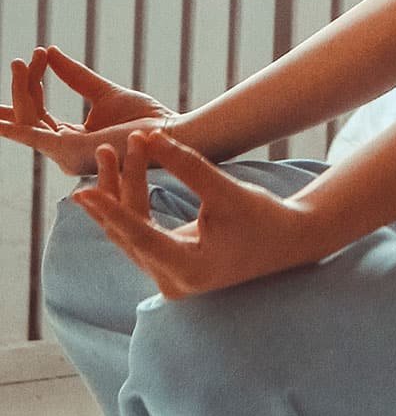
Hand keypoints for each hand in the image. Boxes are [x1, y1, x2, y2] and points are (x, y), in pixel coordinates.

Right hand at [0, 45, 173, 176]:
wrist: (169, 131)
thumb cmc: (145, 117)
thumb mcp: (103, 92)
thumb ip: (75, 76)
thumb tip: (51, 51)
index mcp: (72, 140)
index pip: (39, 114)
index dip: (32, 85)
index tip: (35, 55)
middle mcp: (64, 152)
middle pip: (30, 117)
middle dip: (20, 89)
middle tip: (17, 60)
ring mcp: (66, 155)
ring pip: (30, 120)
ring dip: (22, 90)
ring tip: (19, 62)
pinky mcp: (71, 150)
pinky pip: (34, 136)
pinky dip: (13, 127)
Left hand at [69, 127, 319, 297]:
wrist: (291, 241)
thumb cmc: (264, 218)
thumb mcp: (226, 191)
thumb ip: (188, 166)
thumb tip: (151, 135)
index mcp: (188, 270)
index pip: (140, 238)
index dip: (112, 211)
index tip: (85, 191)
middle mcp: (172, 280)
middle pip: (129, 232)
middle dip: (115, 188)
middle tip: (106, 148)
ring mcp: (170, 274)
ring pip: (130, 231)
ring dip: (120, 192)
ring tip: (111, 152)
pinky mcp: (171, 262)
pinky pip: (140, 231)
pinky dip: (131, 202)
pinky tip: (123, 172)